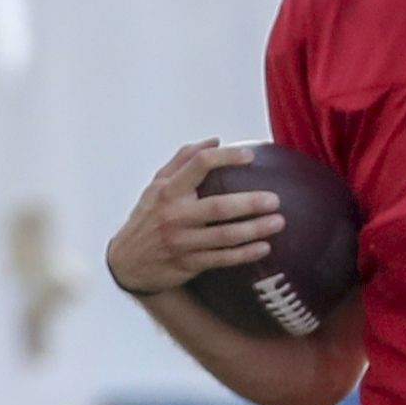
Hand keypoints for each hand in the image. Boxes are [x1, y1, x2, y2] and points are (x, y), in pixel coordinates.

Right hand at [108, 141, 281, 300]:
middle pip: (218, 207)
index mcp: (168, 191)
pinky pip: (222, 259)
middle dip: (249, 203)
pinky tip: (264, 248)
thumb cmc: (147, 218)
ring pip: (224, 236)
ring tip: (278, 222)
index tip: (251, 156)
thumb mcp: (156, 186)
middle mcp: (174, 216)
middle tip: (275, 199)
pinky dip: (244, 254)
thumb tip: (214, 140)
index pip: (198, 165)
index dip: (226, 157)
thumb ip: (182, 161)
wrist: (126, 263)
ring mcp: (182, 242)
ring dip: (254, 230)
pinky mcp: (188, 263)